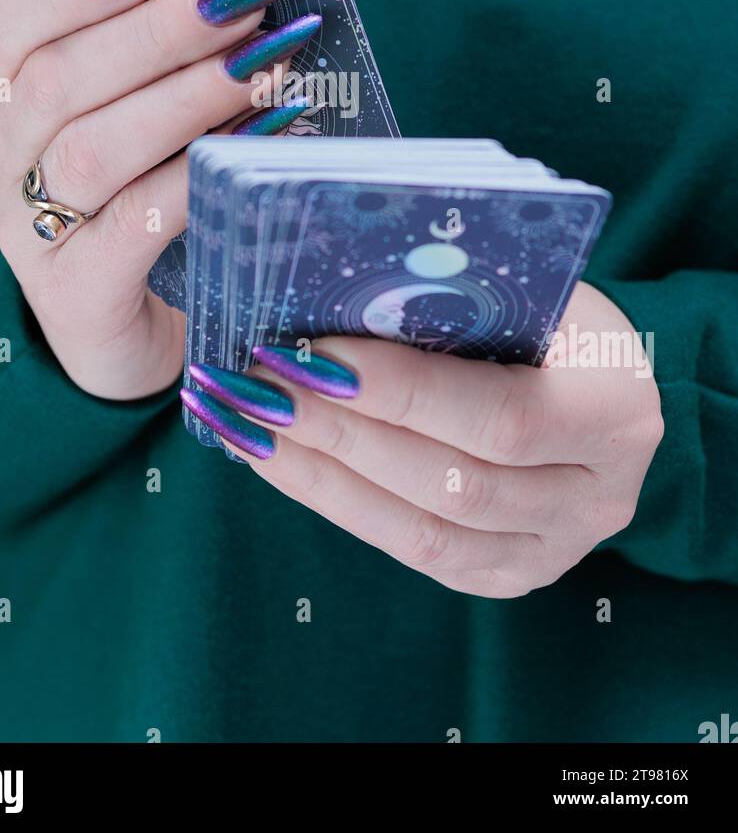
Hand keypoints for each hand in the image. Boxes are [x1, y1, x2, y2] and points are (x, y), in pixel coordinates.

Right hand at [0, 0, 313, 398]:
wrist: (138, 338)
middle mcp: (6, 164)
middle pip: (55, 79)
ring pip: (94, 149)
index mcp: (9, 104)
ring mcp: (33, 234)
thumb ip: (160, 58)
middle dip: (157, 30)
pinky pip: (139, 222)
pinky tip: (267, 136)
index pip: (4, 24)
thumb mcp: (138, 121)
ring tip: (264, 62)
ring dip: (186, 95)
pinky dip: (204, 172)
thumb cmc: (148, 204)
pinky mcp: (77, 295)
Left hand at [185, 283, 663, 596]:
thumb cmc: (558, 318)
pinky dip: (337, 504)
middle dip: (340, 432)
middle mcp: (597, 497)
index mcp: (614, 414)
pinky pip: (413, 552)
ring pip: (423, 531)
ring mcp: (555, 548)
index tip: (310, 354)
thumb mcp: (531, 292)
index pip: (498, 418)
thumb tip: (334, 290)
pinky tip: (279, 461)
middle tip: (255, 384)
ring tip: (248, 423)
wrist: (601, 384)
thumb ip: (457, 300)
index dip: (400, 392)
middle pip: (451, 483)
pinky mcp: (508, 573)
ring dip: (321, 475)